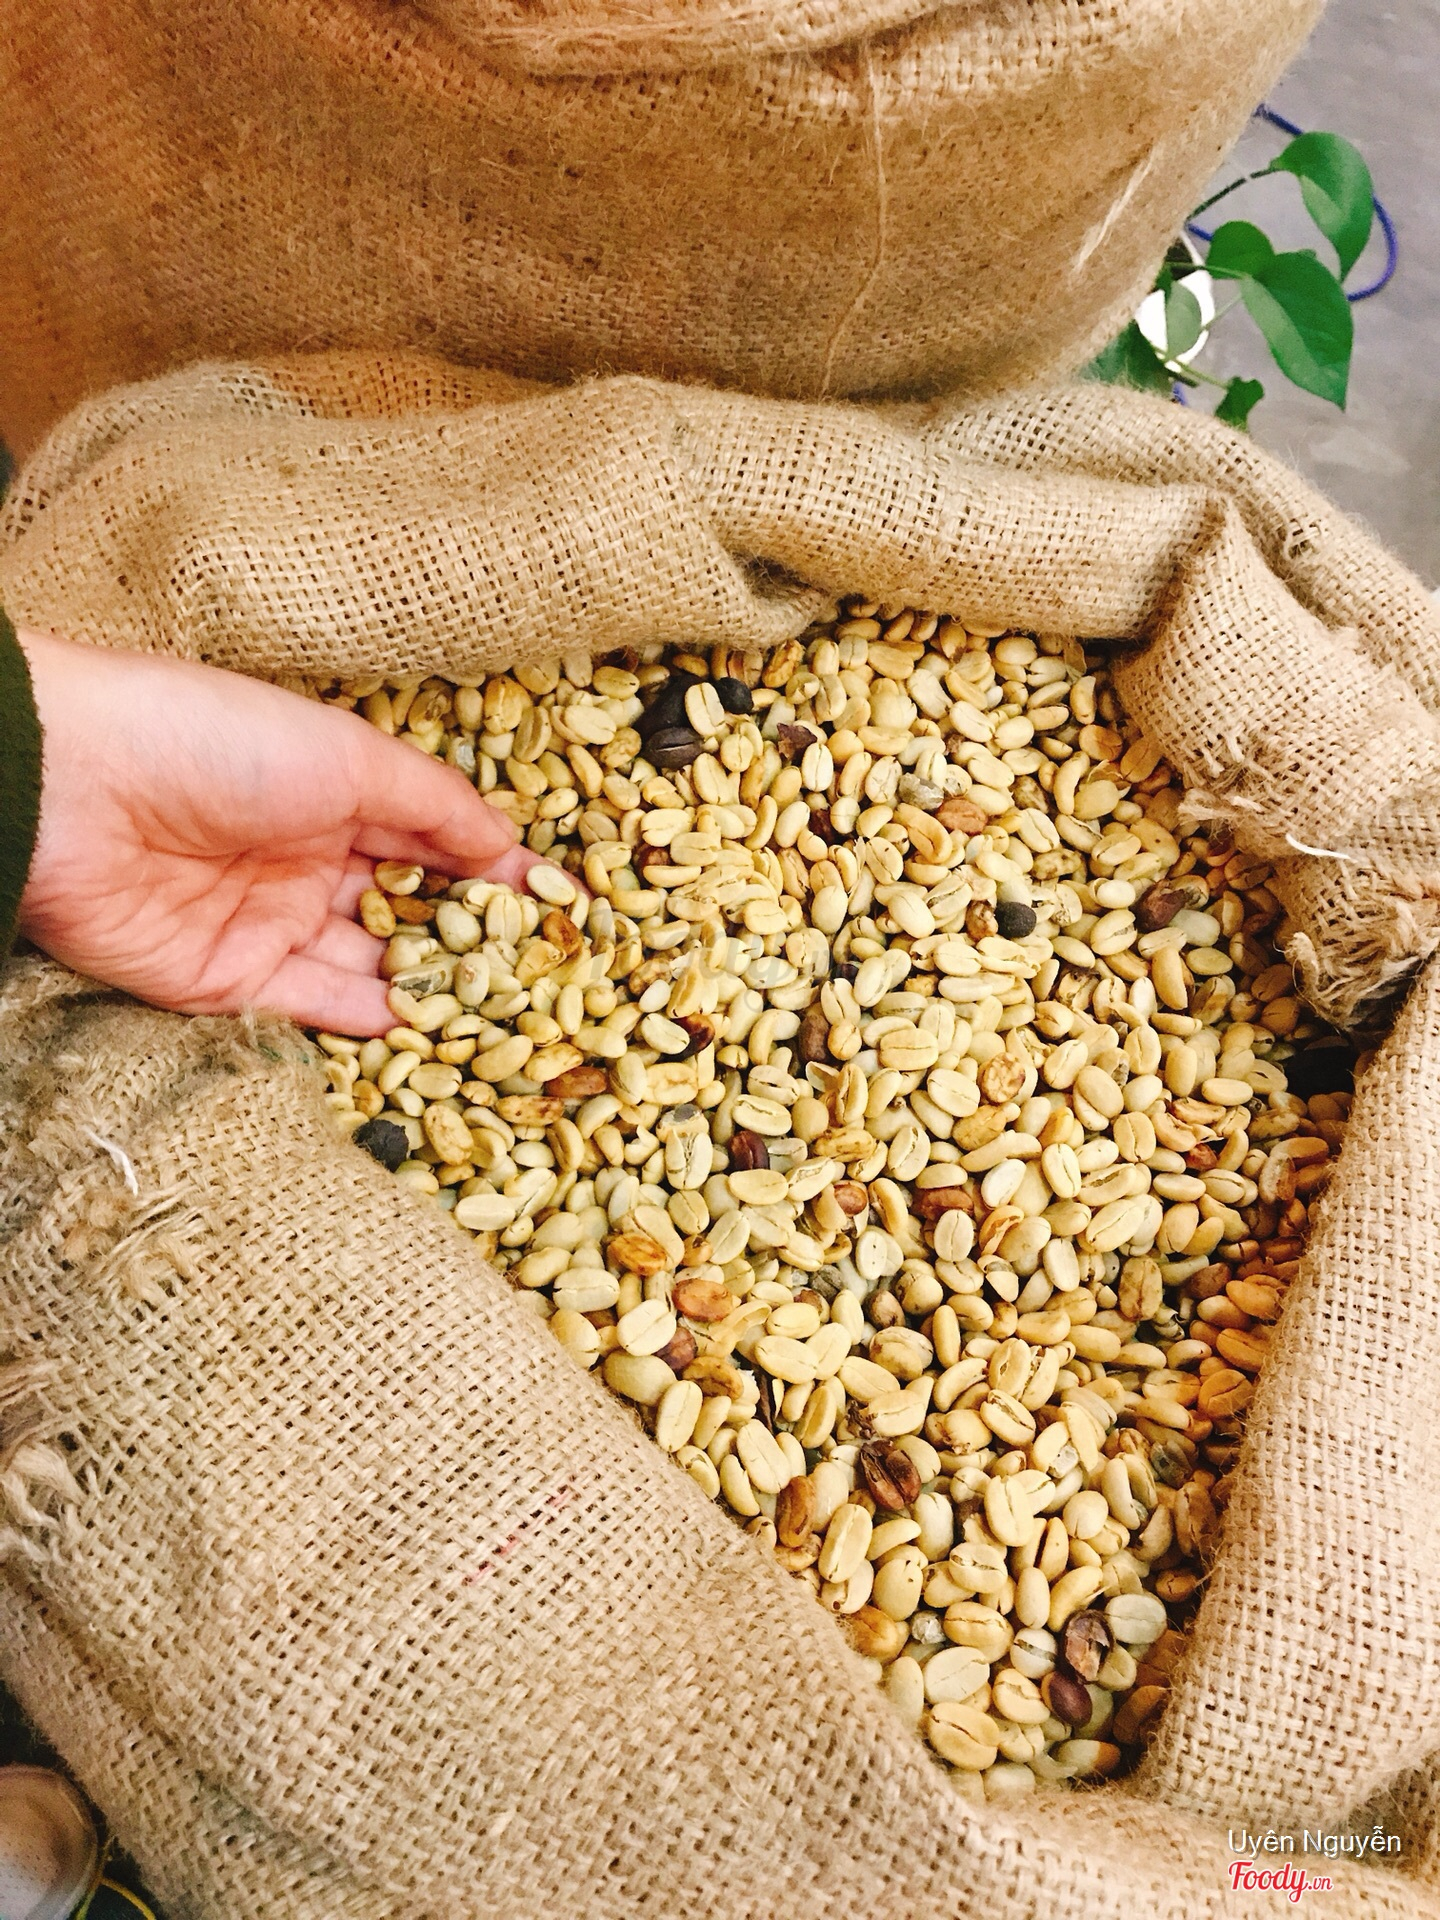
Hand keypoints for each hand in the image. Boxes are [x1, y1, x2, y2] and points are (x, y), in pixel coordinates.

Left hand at [18, 630, 538, 1033]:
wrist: (73, 789)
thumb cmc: (214, 741)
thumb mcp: (348, 755)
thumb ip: (437, 807)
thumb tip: (515, 852)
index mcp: (335, 792)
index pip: (433, 841)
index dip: (496, 873)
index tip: (567, 908)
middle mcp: (308, 860)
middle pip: (408, 910)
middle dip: (475, 941)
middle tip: (554, 977)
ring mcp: (270, 924)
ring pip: (372, 965)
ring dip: (438, 990)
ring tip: (517, 1016)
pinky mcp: (231, 984)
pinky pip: (319, 1009)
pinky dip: (379, 1023)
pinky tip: (441, 1034)